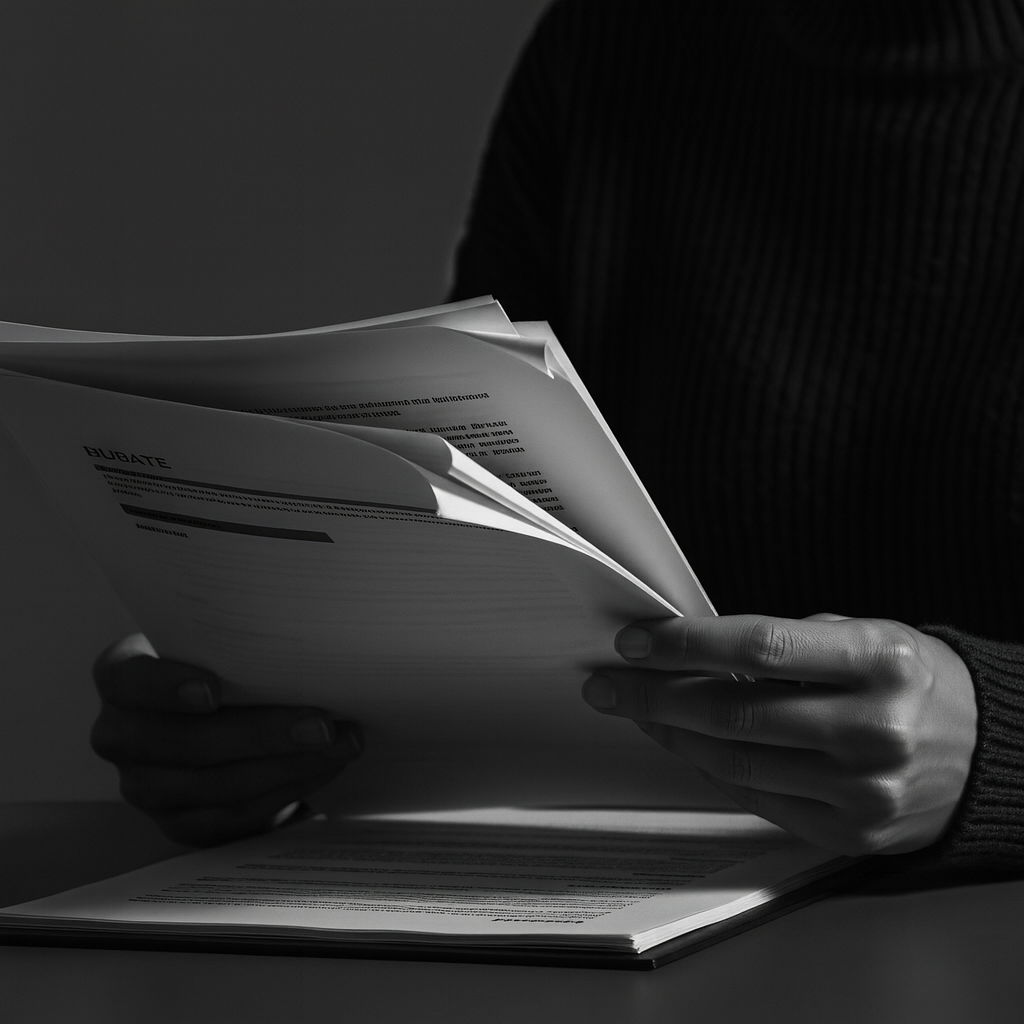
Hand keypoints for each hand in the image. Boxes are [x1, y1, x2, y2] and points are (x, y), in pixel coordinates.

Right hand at [91, 634, 361, 845]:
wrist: (226, 724)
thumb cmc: (227, 669)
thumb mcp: (222, 649)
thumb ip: (240, 644)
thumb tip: (311, 643)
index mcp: (122, 678)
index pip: (126, 681)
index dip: (165, 688)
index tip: (214, 691)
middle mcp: (122, 736)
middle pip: (183, 744)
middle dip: (262, 735)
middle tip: (322, 725)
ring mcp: (145, 788)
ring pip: (217, 785)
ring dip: (289, 765)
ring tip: (340, 745)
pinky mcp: (180, 824)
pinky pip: (235, 815)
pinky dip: (286, 789)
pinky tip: (323, 769)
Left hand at [582, 613, 977, 855]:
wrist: (986, 753)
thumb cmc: (911, 680)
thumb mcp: (865, 636)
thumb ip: (785, 645)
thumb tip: (690, 650)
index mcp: (880, 662)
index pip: (758, 648)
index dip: (685, 644)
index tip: (635, 640)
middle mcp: (875, 730)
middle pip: (733, 711)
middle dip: (654, 695)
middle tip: (608, 684)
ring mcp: (864, 791)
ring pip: (734, 761)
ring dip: (672, 734)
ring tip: (637, 711)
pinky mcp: (851, 832)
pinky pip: (756, 798)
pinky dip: (710, 768)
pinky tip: (684, 744)